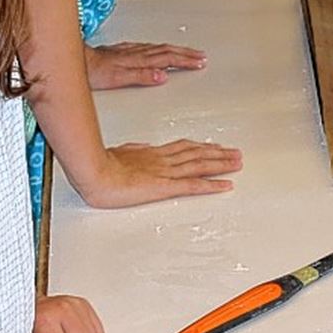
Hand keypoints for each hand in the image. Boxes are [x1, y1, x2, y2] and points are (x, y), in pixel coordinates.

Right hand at [82, 139, 242, 207]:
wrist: (95, 171)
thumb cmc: (101, 164)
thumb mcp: (120, 153)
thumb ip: (134, 151)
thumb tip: (143, 149)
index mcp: (153, 153)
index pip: (184, 148)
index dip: (201, 147)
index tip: (214, 146)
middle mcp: (164, 159)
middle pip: (197, 154)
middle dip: (219, 154)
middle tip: (236, 153)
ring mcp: (167, 172)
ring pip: (201, 166)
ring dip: (222, 164)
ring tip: (237, 163)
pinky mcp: (166, 186)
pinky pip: (194, 185)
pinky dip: (212, 184)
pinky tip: (225, 185)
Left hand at [85, 40, 206, 89]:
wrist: (76, 61)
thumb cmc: (93, 72)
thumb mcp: (117, 79)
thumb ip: (141, 77)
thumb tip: (162, 76)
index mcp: (139, 60)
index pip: (168, 59)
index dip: (185, 61)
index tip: (200, 63)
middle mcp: (136, 53)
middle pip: (167, 51)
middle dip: (186, 54)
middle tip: (201, 56)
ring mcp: (130, 50)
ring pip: (159, 47)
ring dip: (176, 49)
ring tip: (187, 52)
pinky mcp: (123, 50)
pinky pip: (148, 47)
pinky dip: (160, 48)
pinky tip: (159, 49)